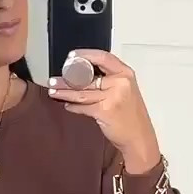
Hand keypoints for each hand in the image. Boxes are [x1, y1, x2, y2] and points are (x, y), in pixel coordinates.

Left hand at [48, 50, 160, 174]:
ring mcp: (113, 96)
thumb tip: (82, 76)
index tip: (71, 57)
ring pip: (82, 92)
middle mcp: (120, 83)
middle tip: (53, 79)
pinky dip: (73, 107)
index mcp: (125, 74)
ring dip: (65, 92)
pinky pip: (83, 106)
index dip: (85, 55)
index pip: (103, 57)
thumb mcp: (125, 91)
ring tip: (53, 91)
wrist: (139, 138)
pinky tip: (67, 105)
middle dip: (67, 78)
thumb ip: (109, 81)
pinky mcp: (105, 111)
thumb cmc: (131, 116)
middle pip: (88, 76)